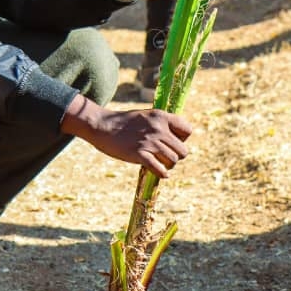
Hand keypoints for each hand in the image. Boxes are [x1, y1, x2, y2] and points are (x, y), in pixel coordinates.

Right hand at [60, 94, 192, 177]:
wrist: (102, 126)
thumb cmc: (124, 123)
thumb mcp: (146, 116)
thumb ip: (161, 124)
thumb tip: (176, 138)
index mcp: (161, 116)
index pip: (188, 130)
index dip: (182, 139)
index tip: (171, 142)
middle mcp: (158, 128)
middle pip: (183, 151)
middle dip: (175, 156)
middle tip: (164, 156)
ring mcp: (149, 142)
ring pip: (173, 161)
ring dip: (167, 165)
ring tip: (158, 162)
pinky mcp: (140, 154)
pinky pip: (161, 170)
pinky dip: (161, 173)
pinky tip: (157, 171)